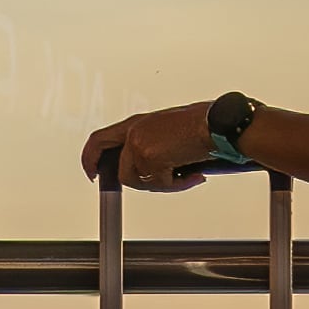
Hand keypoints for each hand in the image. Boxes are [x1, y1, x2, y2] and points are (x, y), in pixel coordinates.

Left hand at [82, 104, 217, 192]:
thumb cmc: (203, 124)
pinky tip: (193, 173)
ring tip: (185, 173)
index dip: (91, 158)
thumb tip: (154, 166)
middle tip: (151, 185)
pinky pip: (159, 184)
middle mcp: (134, 132)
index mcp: (136, 123)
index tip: (93, 172)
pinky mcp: (150, 158)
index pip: (100, 140)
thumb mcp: (169, 129)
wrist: (217, 123)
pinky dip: (178, 184)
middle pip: (121, 169)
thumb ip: (153, 143)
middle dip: (137, 183)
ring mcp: (139, 145)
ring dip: (164, 184)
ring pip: (141, 181)